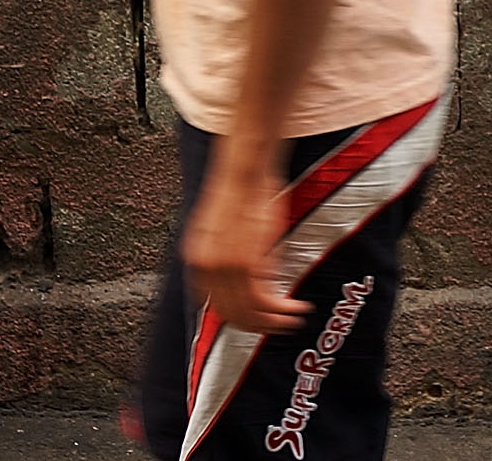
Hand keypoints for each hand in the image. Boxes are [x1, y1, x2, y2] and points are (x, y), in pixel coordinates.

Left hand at [181, 151, 306, 336]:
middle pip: (231, 315)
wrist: (244, 165)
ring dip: (274, 322)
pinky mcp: (247, 262)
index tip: (256, 321)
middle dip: (258, 326)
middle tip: (278, 326)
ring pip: (248, 313)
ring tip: (292, 320)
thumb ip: (227, 256)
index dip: (238, 319)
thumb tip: (246, 277)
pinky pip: (264, 300)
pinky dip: (282, 310)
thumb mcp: (222, 227)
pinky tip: (295, 308)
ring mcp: (224, 266)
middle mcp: (206, 266)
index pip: (214, 305)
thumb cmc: (240, 187)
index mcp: (196, 258)